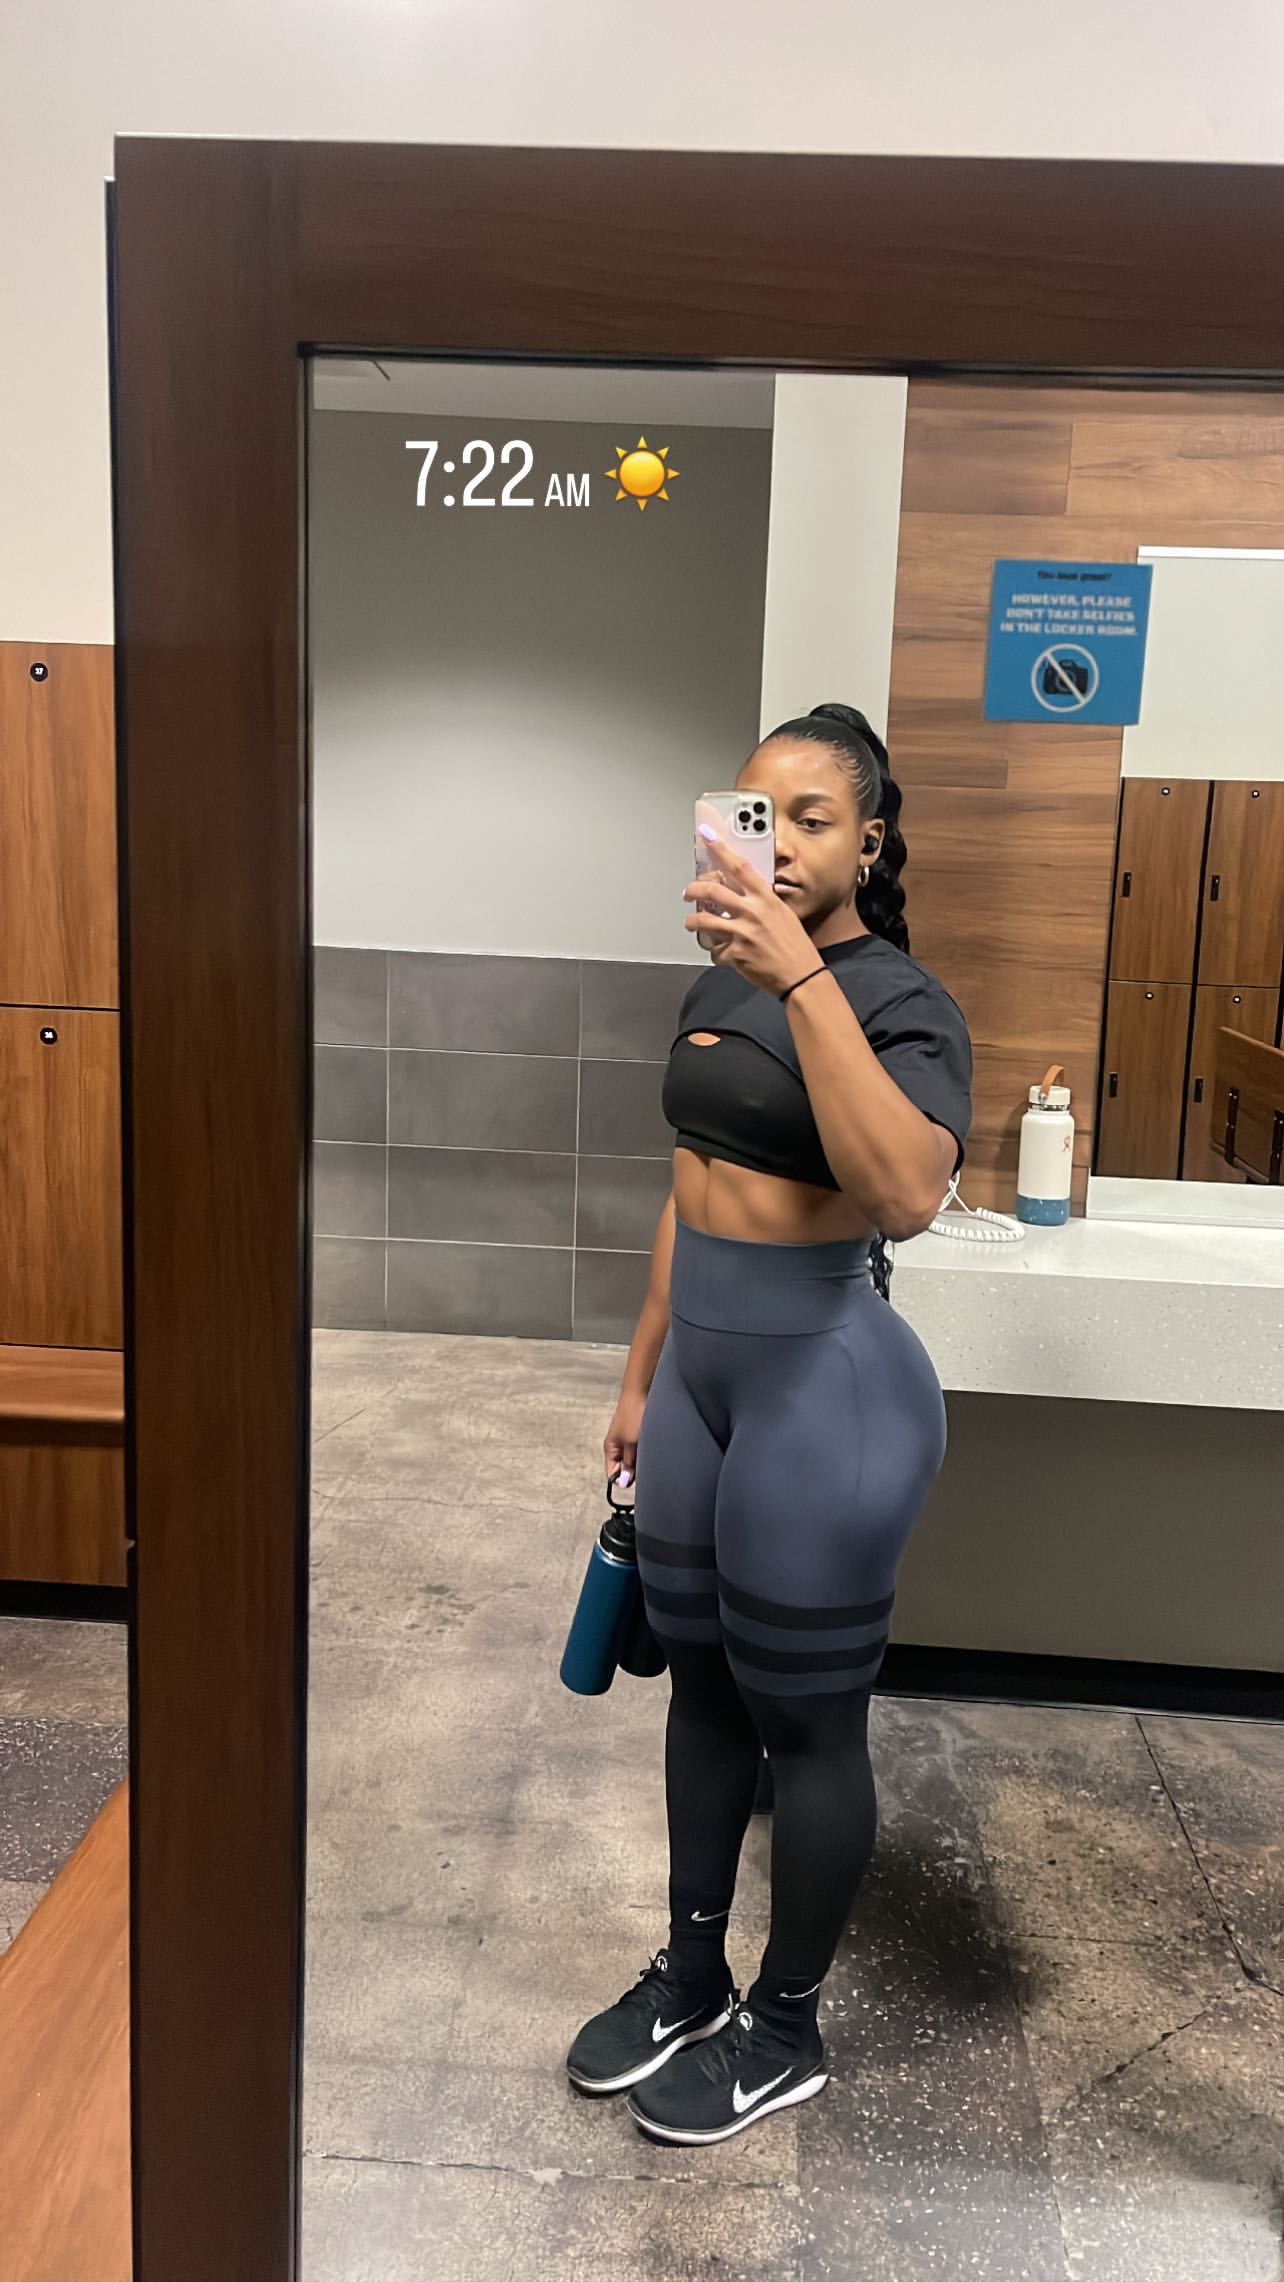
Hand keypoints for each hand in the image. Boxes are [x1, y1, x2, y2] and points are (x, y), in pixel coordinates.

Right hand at [604, 1388, 645, 1487]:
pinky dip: (647, 1450)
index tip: (636, 1478)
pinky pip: (642, 1449)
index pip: (612, 1473)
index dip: (624, 1479)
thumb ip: (628, 1462)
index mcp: (611, 1449)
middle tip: (646, 1463)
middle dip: (635, 1469)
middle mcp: (618, 1445)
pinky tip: (653, 1445)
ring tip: (649, 1450)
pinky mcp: (638, 1433)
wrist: (641, 1392)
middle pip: (625, 1467)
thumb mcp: (631, 1443)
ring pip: (635, 1458)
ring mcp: (628, 1439)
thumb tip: (624, 1480)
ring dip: (642, 1458)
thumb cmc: (633, 1413)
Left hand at [683, 827, 818, 997]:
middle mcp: (752, 912)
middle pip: (712, 889)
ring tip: (691, 923)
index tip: (707, 836)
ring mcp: (742, 933)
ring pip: (703, 919)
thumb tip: (743, 893)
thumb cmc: (795, 946)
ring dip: (692, 921)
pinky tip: (721, 952)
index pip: (739, 866)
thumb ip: (762, 901)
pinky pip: (714, 950)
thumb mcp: (783, 914)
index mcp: (765, 898)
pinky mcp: (735, 954)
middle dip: (694, 889)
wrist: (801, 976)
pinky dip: (715, 951)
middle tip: (689, 892)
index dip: (721, 848)